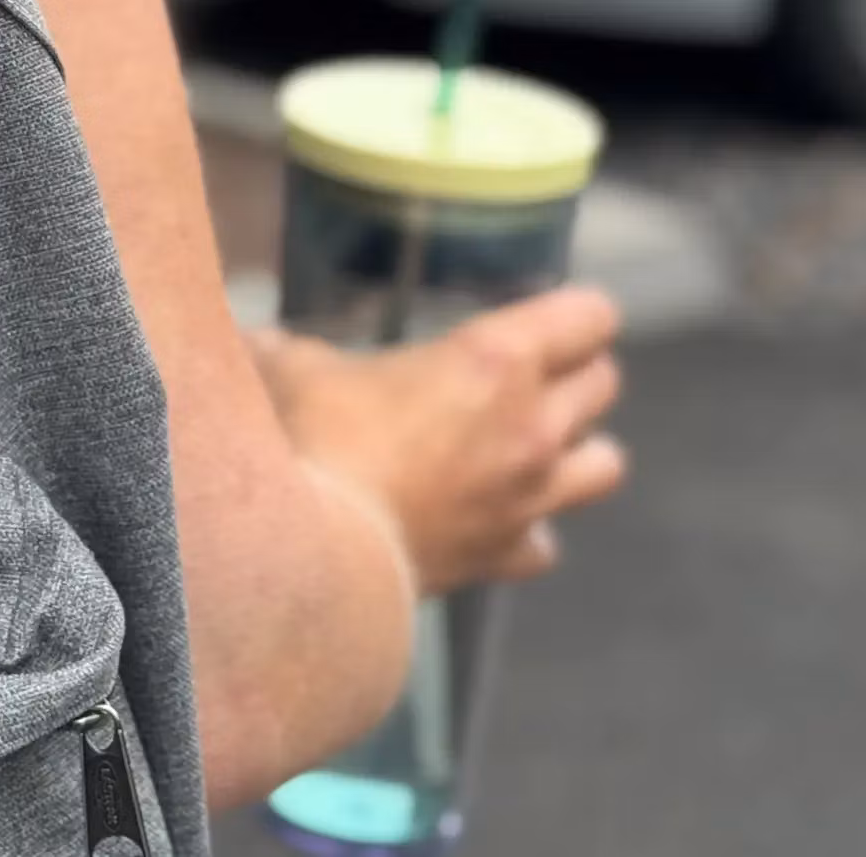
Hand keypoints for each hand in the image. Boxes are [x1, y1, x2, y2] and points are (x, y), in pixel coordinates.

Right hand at [248, 287, 627, 596]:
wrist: (318, 550)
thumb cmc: (313, 437)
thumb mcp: (292, 365)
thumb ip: (289, 347)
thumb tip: (258, 341)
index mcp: (495, 358)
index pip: (590, 315)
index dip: (575, 309)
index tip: (544, 311)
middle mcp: (532, 424)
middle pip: (604, 382)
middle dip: (576, 369)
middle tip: (532, 369)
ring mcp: (528, 497)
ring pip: (606, 465)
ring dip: (579, 449)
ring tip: (535, 441)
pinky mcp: (503, 556)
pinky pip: (545, 543)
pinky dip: (528, 530)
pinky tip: (494, 519)